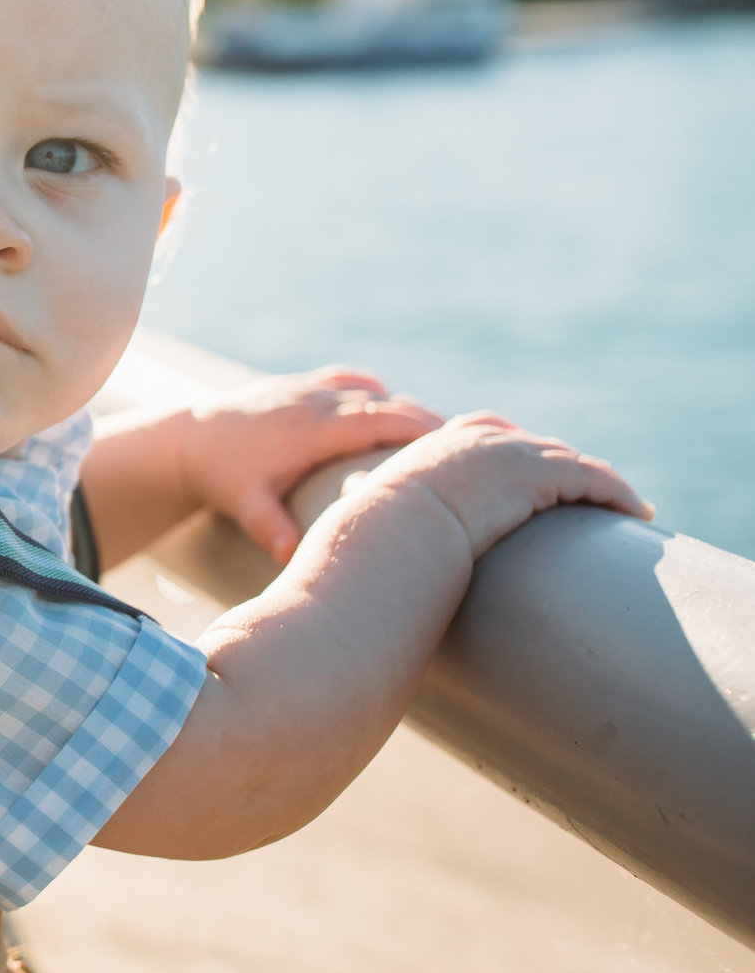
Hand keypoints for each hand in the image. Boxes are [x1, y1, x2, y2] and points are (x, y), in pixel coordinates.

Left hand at [180, 366, 441, 562]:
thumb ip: (271, 528)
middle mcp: (318, 401)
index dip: (423, 428)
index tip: (466, 443)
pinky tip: (403, 412)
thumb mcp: (246, 505)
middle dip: (434, 421)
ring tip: (454, 434)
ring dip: (410, 409)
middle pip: (389, 404)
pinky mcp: (306, 386)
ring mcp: (312, 389)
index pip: (380, 421)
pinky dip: (381, 396)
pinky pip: (355, 383)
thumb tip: (294, 557)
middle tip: (482, 442)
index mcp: (314, 428)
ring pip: (376, 392)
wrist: (190, 438)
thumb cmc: (223, 476)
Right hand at [352, 412, 650, 562]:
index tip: (534, 471)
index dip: (514, 453)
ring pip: (569, 461)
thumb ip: (358, 501)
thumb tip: (335, 511)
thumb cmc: (367, 537)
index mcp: (436, 449)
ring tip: (624, 504)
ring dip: (600, 481)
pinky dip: (617, 493)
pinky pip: (590, 479)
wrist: (387, 536)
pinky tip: (637, 511)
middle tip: (590, 491)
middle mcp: (475, 441)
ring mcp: (507, 453)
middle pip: (535, 446)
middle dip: (564, 466)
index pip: (486, 435)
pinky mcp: (537, 474)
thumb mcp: (363, 509)